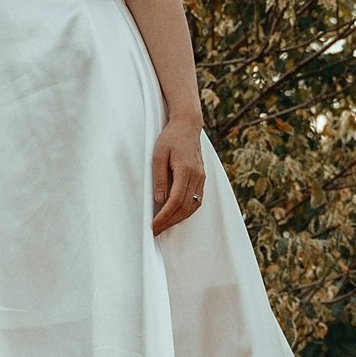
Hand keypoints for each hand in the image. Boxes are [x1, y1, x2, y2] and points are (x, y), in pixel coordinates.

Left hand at [148, 120, 207, 235]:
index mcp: (186, 170)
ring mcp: (201, 178)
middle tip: (155, 231)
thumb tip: (160, 200)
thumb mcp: (158, 155)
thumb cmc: (171, 138)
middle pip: (184, 208)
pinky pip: (196, 200)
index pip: (175, 201)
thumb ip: (159, 178)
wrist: (187, 126)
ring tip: (163, 226)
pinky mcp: (202, 178)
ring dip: (178, 219)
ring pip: (192, 207)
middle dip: (169, 222)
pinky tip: (176, 216)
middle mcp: (197, 177)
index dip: (164, 216)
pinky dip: (186, 211)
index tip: (153, 225)